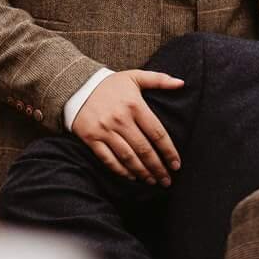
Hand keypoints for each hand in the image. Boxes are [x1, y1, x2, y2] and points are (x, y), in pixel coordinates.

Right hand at [72, 70, 183, 185]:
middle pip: (144, 149)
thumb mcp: (134, 76)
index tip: (176, 165)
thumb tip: (181, 83)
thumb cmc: (110, 84)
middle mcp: (120, 119)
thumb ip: (159, 80)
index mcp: (134, 105)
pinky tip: (132, 177)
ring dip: (142, 172)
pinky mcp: (91, 138)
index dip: (169, 151)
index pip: (157, 133)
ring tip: (153, 181)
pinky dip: (121, 170)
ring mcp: (105, 130)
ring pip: (128, 157)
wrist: (76, 85)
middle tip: (167, 181)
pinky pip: (108, 159)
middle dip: (158, 167)